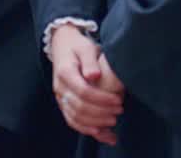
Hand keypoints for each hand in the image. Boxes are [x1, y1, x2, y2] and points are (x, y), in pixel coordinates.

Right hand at [49, 25, 121, 145]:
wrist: (62, 46)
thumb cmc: (78, 46)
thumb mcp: (86, 48)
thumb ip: (90, 61)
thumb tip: (94, 76)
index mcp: (65, 72)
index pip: (84, 92)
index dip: (102, 99)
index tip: (118, 100)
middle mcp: (60, 88)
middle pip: (80, 108)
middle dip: (101, 113)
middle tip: (119, 110)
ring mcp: (60, 98)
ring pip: (75, 118)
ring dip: (95, 123)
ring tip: (113, 121)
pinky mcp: (63, 104)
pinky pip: (72, 121)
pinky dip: (87, 130)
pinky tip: (102, 134)